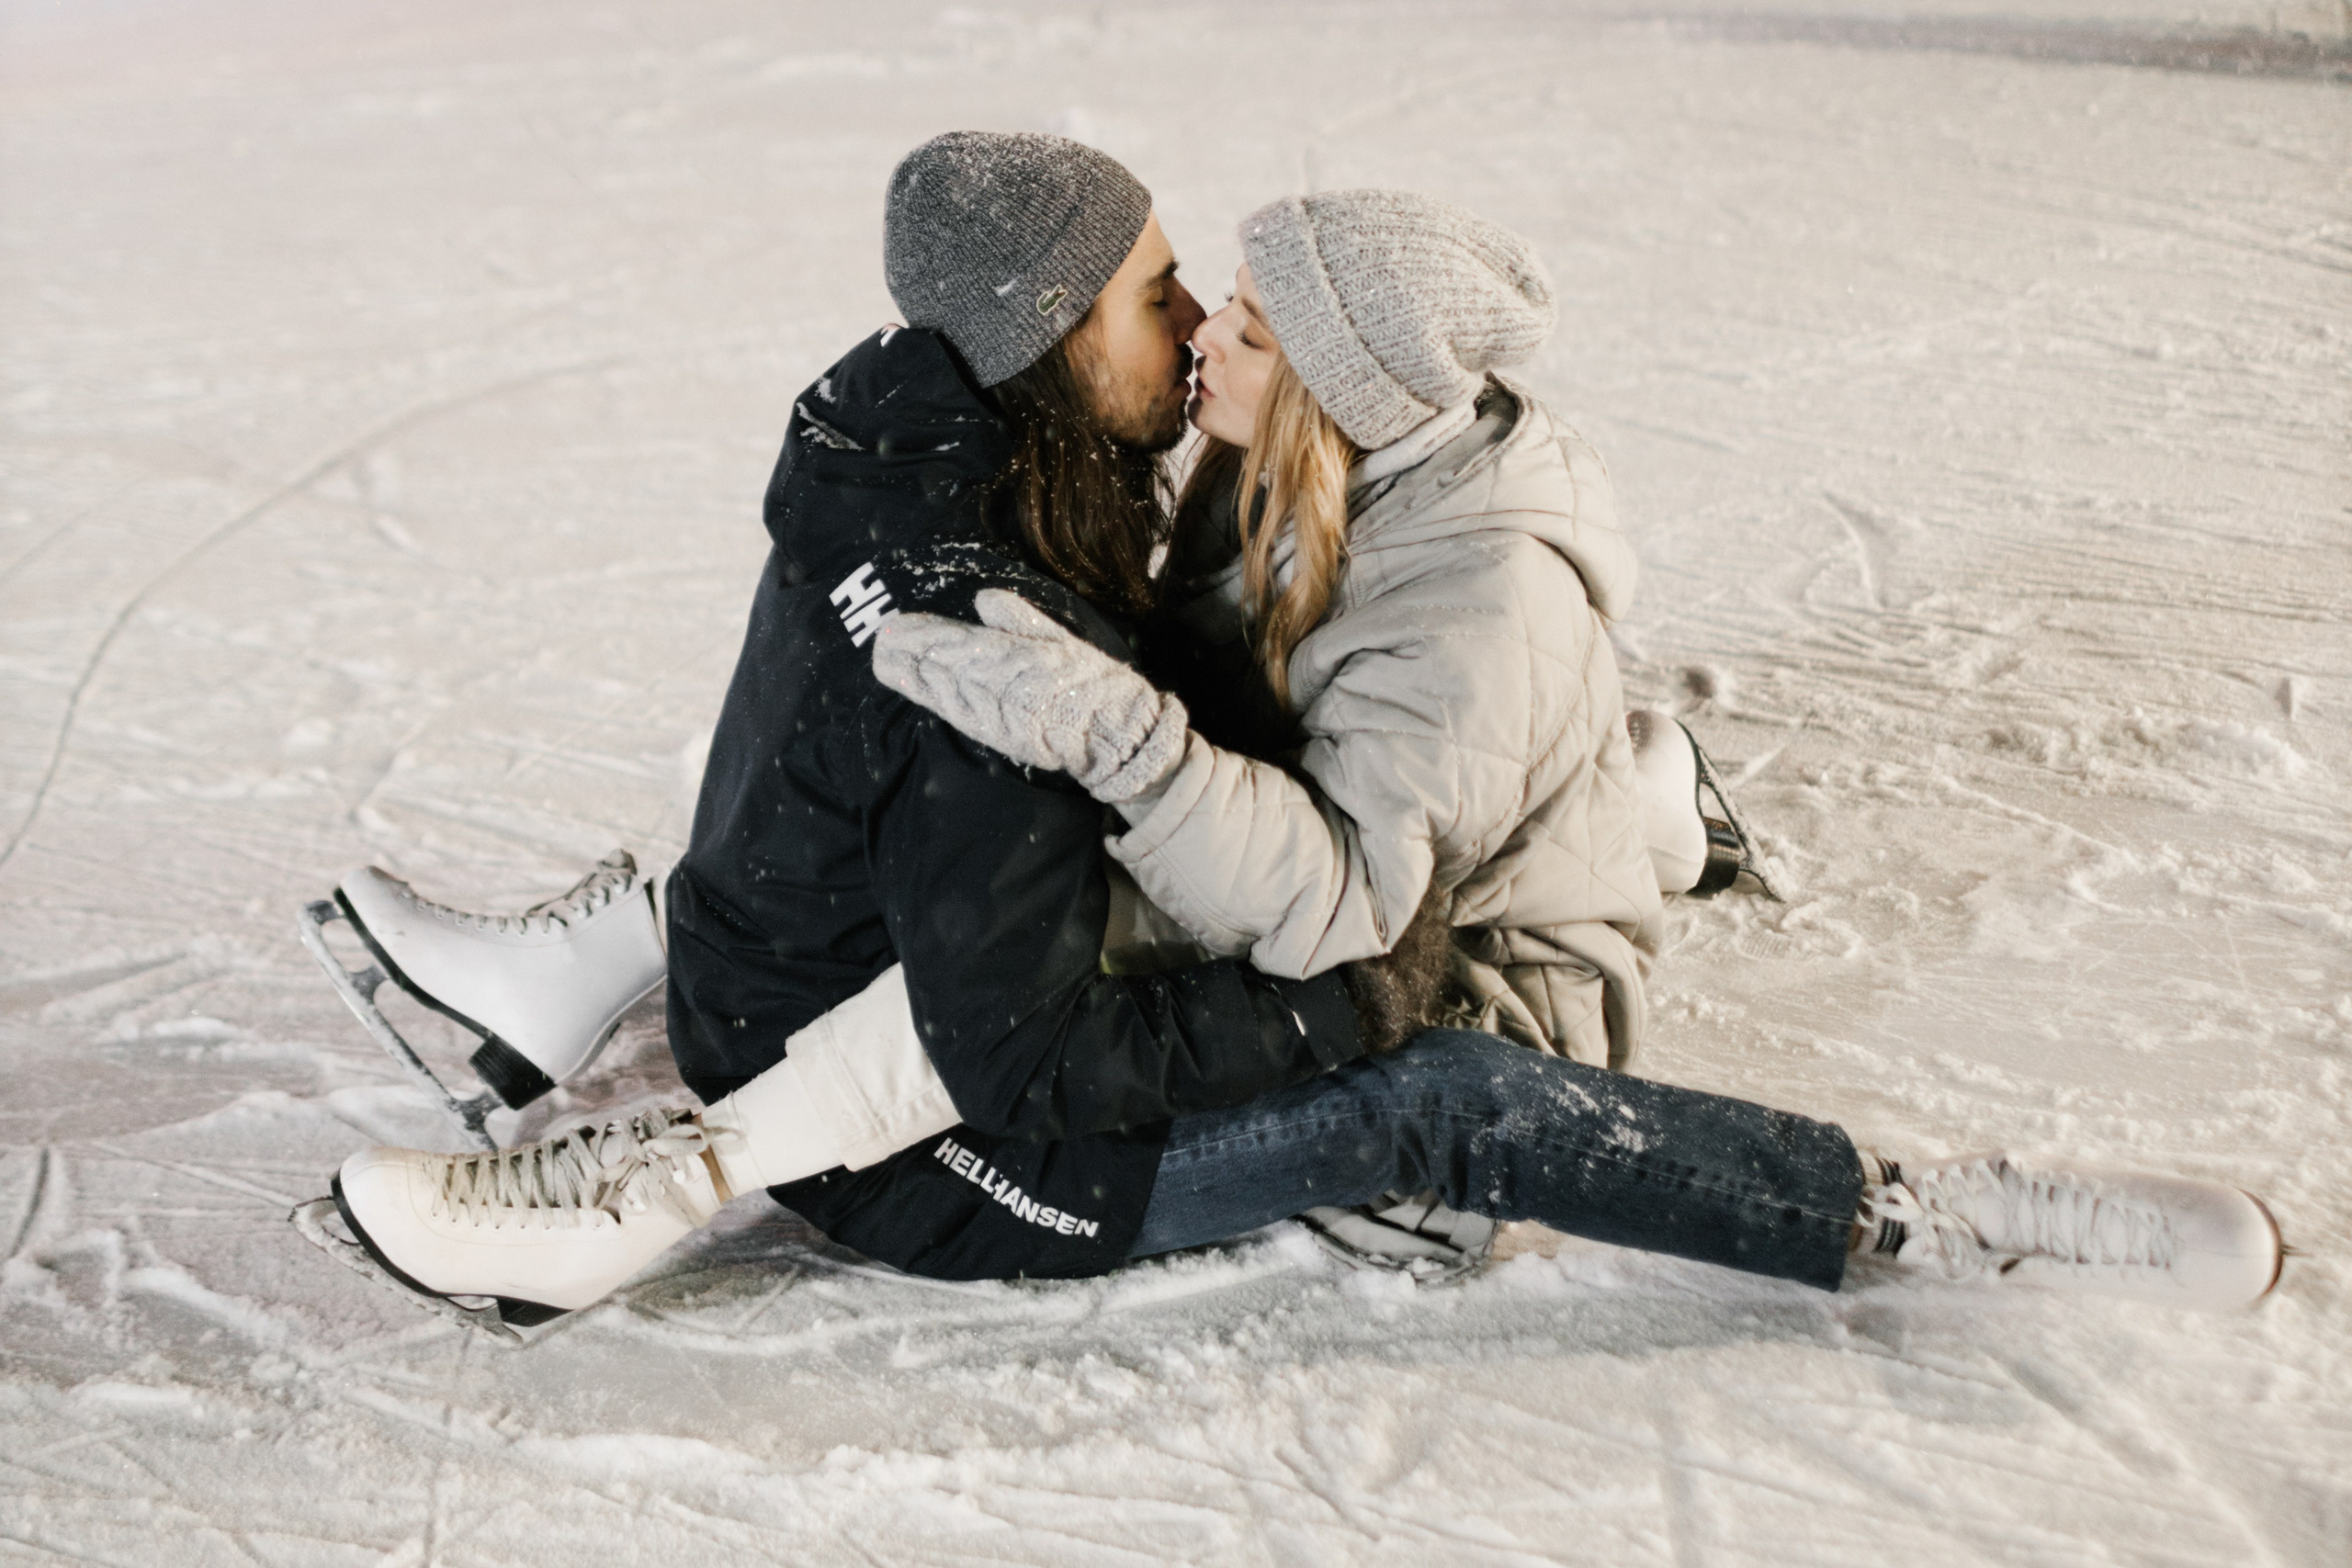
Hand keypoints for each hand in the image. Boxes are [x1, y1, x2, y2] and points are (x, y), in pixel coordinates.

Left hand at [873, 589, 1188, 803]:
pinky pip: (963, 717)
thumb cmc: (1097, 683)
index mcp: (1023, 658)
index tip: (901, 625)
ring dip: (918, 678)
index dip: (931, 635)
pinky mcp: (1003, 737)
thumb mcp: (1064, 641)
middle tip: (882, 642)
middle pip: (950, 668)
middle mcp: (1007, 687)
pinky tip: (919, 692)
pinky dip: (937, 703)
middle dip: (915, 654)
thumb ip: (1023, 620)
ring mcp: (1002, 716)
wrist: (1119, 735)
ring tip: (889, 663)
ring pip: (950, 693)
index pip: (966, 644)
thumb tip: (984, 599)